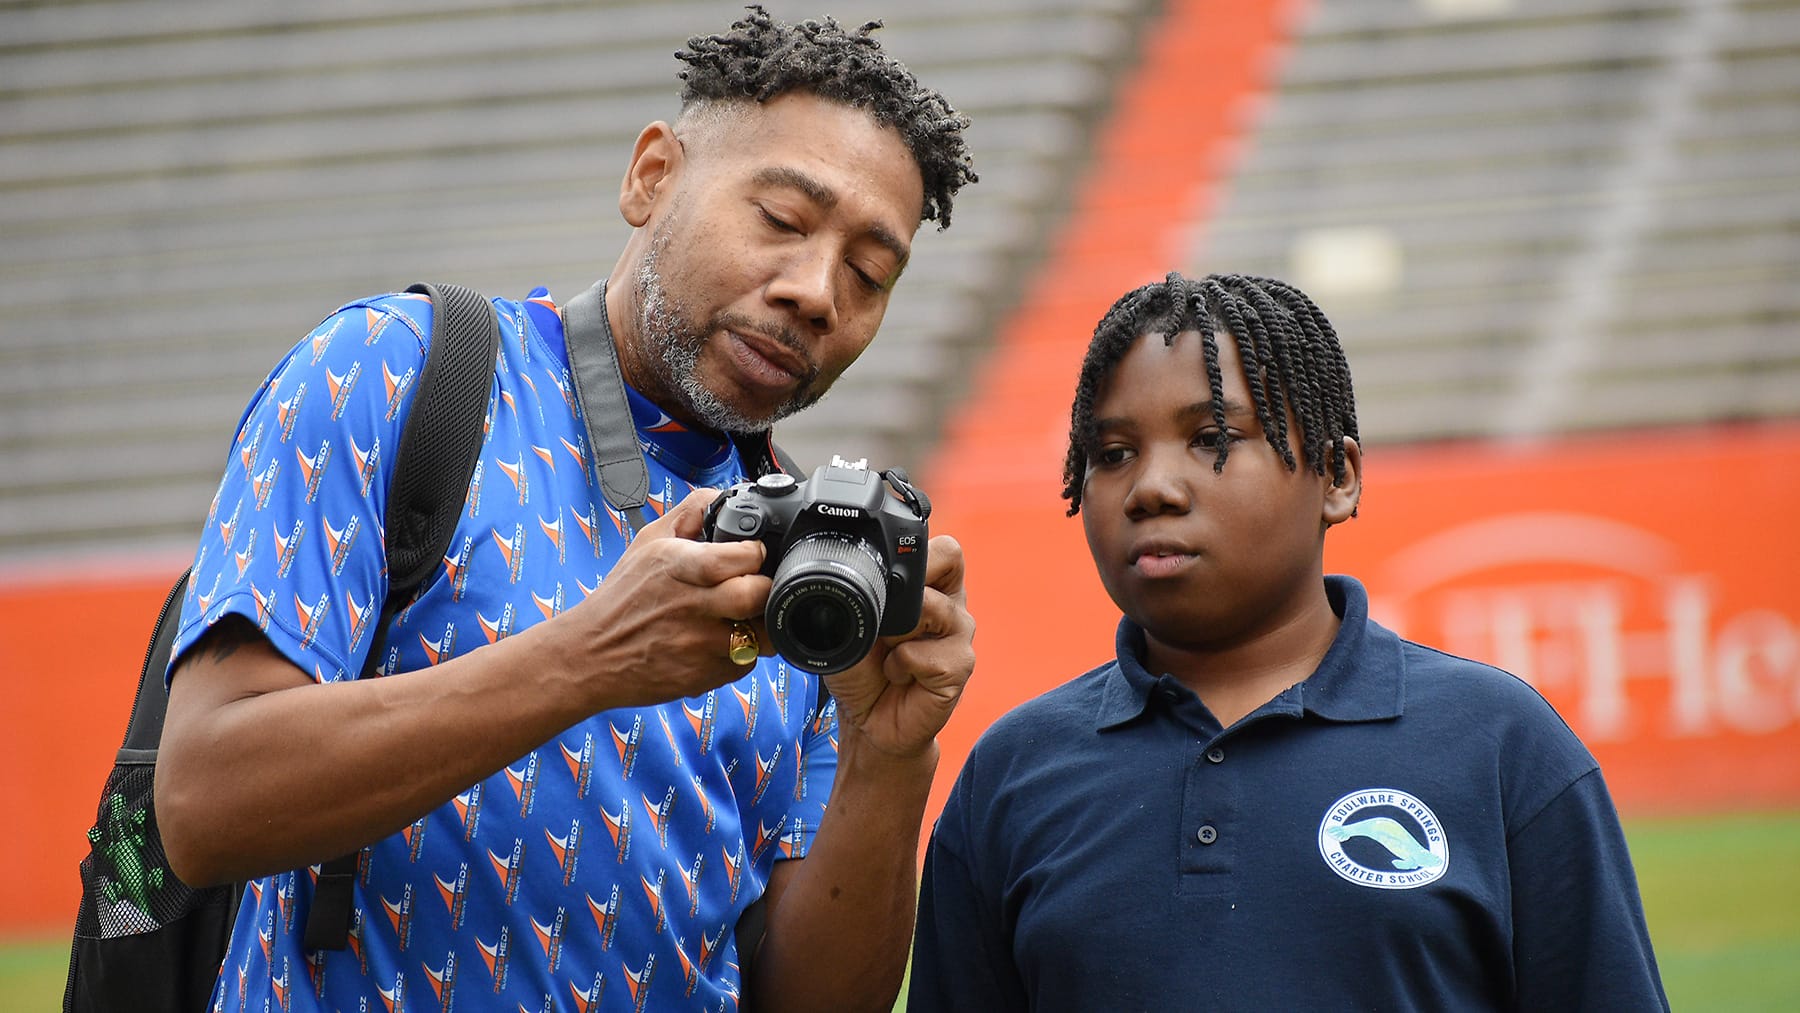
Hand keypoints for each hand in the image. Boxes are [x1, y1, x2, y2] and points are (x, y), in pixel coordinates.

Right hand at [549, 488, 772, 710]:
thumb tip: (725, 498)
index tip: (751, 554)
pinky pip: (745, 662)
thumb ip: (690, 514)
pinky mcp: (704, 675)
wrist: (590, 655)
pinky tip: (722, 640)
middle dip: (764, 588)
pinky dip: (742, 651)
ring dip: (759, 623)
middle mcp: (691, 605)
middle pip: (756, 595)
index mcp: (678, 566)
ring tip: (744, 615)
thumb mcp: (648, 542)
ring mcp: (699, 644)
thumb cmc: (621, 598)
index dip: (754, 553)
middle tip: (755, 586)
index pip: (740, 555)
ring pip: (761, 634)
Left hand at [823, 534, 974, 758]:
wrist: (868, 719)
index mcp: (931, 586)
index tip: (882, 578)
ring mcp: (961, 635)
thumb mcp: (851, 622)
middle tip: (883, 619)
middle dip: (905, 586)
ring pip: (932, 606)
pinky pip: (928, 653)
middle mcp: (951, 604)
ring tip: (886, 651)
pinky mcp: (961, 667)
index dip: (915, 553)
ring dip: (896, 629)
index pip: (942, 547)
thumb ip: (860, 595)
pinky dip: (901, 664)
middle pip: (948, 557)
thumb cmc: (863, 668)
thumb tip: (855, 579)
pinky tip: (897, 674)